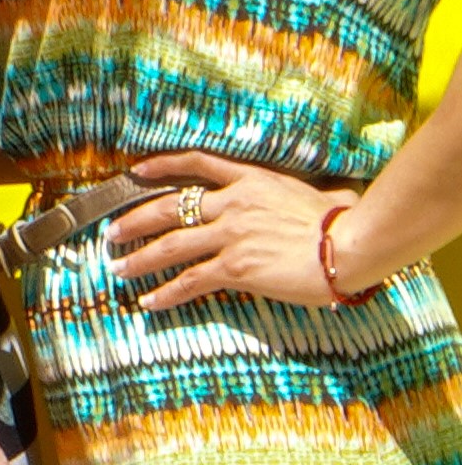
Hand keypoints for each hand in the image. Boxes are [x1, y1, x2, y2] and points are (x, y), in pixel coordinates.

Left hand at [109, 150, 348, 309]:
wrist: (352, 246)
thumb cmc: (345, 222)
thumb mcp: (320, 195)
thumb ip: (308, 196)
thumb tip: (339, 197)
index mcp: (252, 181)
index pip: (197, 163)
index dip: (163, 165)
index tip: (138, 170)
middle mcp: (234, 204)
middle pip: (169, 208)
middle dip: (134, 220)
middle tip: (112, 232)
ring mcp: (231, 236)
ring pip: (170, 246)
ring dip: (139, 258)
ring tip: (118, 267)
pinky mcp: (235, 267)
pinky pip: (190, 281)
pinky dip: (165, 293)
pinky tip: (149, 301)